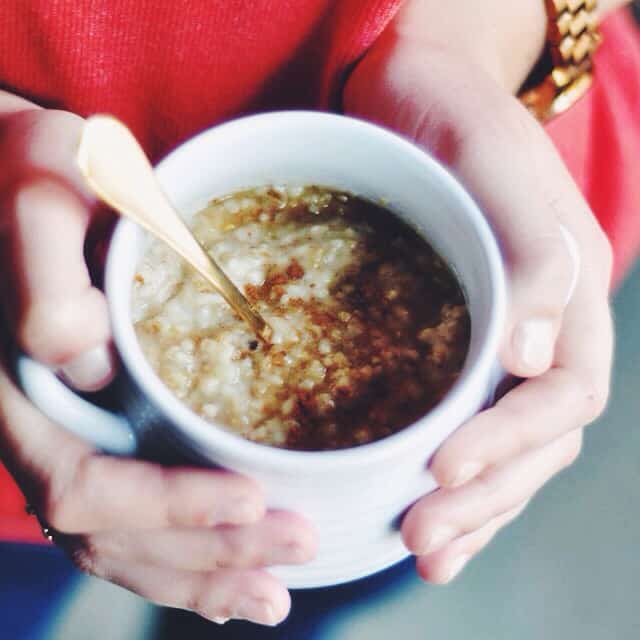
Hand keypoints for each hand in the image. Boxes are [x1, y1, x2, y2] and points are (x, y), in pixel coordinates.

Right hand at [0, 101, 315, 624]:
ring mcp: (72, 436)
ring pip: (125, 542)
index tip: (252, 500)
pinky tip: (234, 565)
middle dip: (208, 552)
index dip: (167, 506)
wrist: (28, 176)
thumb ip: (43, 270)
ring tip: (274, 595)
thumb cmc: (31, 175)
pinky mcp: (102, 428)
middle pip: (116, 532)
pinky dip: (187, 550)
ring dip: (201, 574)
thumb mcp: (37, 198)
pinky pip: (137, 514)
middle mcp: (44, 429)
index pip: (86, 484)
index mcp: (22, 391)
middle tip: (294, 552)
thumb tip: (74, 352)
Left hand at [344, 1, 614, 582]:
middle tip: (422, 539)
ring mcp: (503, 337)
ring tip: (423, 550)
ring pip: (507, 444)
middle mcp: (543, 326)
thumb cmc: (452, 113)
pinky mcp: (455, 339)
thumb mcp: (492, 160)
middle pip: (536, 438)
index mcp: (567, 290)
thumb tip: (537, 358)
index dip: (509, 442)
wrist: (419, 87)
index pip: (563, 395)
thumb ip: (529, 249)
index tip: (442, 472)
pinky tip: (414, 506)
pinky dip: (448, 472)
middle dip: (484, 496)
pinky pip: (465, 419)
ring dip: (471, 505)